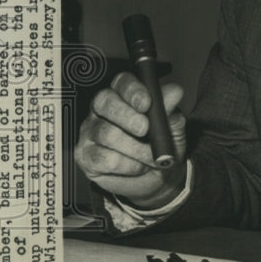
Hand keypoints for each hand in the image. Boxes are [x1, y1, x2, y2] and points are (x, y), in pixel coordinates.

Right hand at [74, 72, 186, 208]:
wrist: (158, 179)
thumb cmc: (162, 147)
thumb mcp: (171, 128)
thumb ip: (169, 111)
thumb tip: (174, 91)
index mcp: (124, 96)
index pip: (122, 82)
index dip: (132, 90)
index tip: (146, 103)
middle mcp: (103, 109)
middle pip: (105, 102)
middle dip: (127, 116)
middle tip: (145, 129)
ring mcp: (91, 131)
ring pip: (107, 134)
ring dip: (135, 149)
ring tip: (152, 158)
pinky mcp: (86, 155)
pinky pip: (104, 158)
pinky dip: (128, 165)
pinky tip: (138, 167)